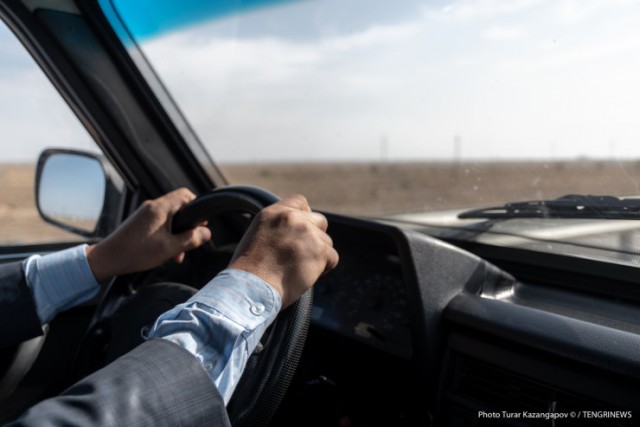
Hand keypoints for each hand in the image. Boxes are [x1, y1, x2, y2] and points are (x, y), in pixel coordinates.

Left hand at [86, 188, 211, 281]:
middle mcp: (152, 207)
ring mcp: (145, 214)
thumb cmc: (135, 252)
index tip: (200, 223)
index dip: (197, 207)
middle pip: (179, 208)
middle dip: (187, 225)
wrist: (108, 258)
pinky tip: (165, 252)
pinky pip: (160, 224)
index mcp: (160, 208)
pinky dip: (166, 235)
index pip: (186, 194)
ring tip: (176, 253)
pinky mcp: (140, 222)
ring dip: (177, 234)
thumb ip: (191, 239)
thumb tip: (206, 233)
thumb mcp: (170, 248)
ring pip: (170, 218)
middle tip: (190, 241)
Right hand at [229, 194, 338, 306]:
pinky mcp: (319, 250)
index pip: (300, 201)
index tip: (303, 231)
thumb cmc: (249, 271)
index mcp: (273, 213)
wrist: (251, 289)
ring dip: (318, 255)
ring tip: (299, 269)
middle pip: (319, 221)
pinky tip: (307, 276)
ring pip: (326, 241)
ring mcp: (307, 233)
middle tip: (303, 254)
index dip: (306, 216)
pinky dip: (324, 269)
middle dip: (315, 237)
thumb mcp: (257, 236)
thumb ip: (277, 227)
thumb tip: (294, 231)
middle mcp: (291, 218)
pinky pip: (332, 257)